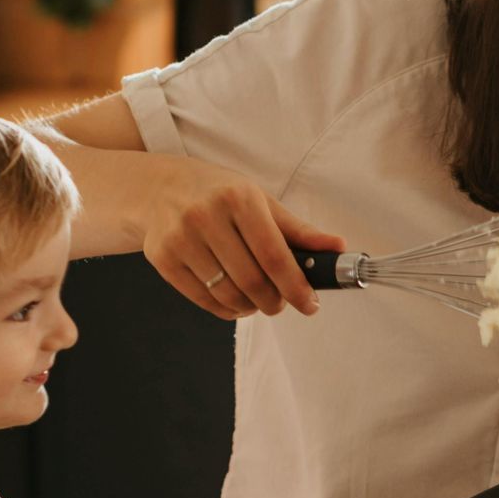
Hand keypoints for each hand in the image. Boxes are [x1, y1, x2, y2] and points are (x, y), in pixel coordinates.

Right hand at [139, 156, 342, 319]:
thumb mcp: (260, 201)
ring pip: (226, 294)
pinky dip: (225, 309)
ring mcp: (180, 238)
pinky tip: (233, 301)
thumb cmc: (219, 195)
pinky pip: (202, 299)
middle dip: (273, 301)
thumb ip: (298, 230)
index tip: (309, 304)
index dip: (295, 286)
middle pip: (251, 280)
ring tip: (256, 301)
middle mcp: (206, 215)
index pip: (273, 254)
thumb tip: (338, 248)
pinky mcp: (162, 258)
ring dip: (249, 308)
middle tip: (279, 303)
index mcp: (238, 198)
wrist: (160, 188)